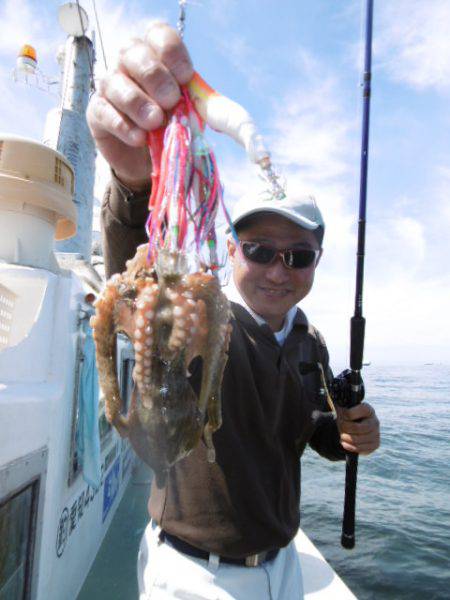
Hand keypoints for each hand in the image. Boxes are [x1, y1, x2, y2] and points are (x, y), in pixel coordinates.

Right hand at [86, 22, 193, 190]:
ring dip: (137, 103)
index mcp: (154, 53)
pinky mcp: (97, 112)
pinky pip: (104, 112)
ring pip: (115, 83)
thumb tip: (210, 107)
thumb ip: (195, 104)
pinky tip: (140, 138)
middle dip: (155, 77)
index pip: (158, 35)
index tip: (186, 77)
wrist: (149, 157)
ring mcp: (109, 86)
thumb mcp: (188, 112)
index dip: (171, 53)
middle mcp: (127, 62)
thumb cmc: (171, 125)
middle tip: (171, 101)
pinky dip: (123, 126)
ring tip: (155, 122)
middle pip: (133, 52)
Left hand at [335, 402, 379, 454]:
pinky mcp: (375, 444)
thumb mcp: (346, 410)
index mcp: (368, 409)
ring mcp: (376, 434)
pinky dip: (350, 446)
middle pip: (356, 427)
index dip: (344, 415)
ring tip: (341, 436)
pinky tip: (344, 443)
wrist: (358, 427)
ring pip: (358, 439)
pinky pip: (361, 448)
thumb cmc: (350, 417)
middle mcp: (375, 421)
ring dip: (346, 438)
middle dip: (344, 428)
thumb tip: (335, 407)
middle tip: (339, 427)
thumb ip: (341, 409)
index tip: (339, 414)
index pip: (353, 413)